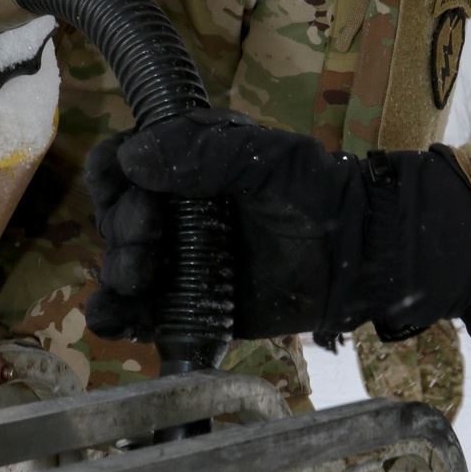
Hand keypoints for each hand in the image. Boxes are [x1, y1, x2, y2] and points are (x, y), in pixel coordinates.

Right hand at [83, 110, 470, 347]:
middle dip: (123, 225)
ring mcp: (182, 263)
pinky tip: (115, 317)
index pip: (125, 162)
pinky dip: (115, 318)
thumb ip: (204, 153)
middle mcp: (177, 213)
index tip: (120, 184)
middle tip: (150, 235)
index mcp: (190, 166)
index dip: (110, 172)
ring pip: (121, 266)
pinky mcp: (191, 308)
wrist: (360, 256)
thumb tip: (133, 155)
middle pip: (116, 216)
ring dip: (117, 270)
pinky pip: (140, 315)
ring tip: (143, 274)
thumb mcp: (266, 159)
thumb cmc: (318, 194)